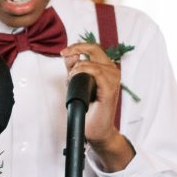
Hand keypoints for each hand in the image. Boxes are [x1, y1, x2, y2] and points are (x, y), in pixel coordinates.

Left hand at [62, 41, 132, 166]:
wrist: (97, 130)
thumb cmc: (90, 110)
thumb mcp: (77, 85)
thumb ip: (73, 69)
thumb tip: (68, 55)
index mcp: (106, 69)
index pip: (94, 48)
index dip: (78, 46)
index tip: (63, 52)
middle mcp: (112, 72)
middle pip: (96, 49)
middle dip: (78, 48)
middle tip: (64, 54)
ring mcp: (113, 80)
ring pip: (95, 61)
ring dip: (79, 66)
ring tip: (71, 77)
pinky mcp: (110, 90)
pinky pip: (97, 72)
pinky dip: (84, 72)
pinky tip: (75, 78)